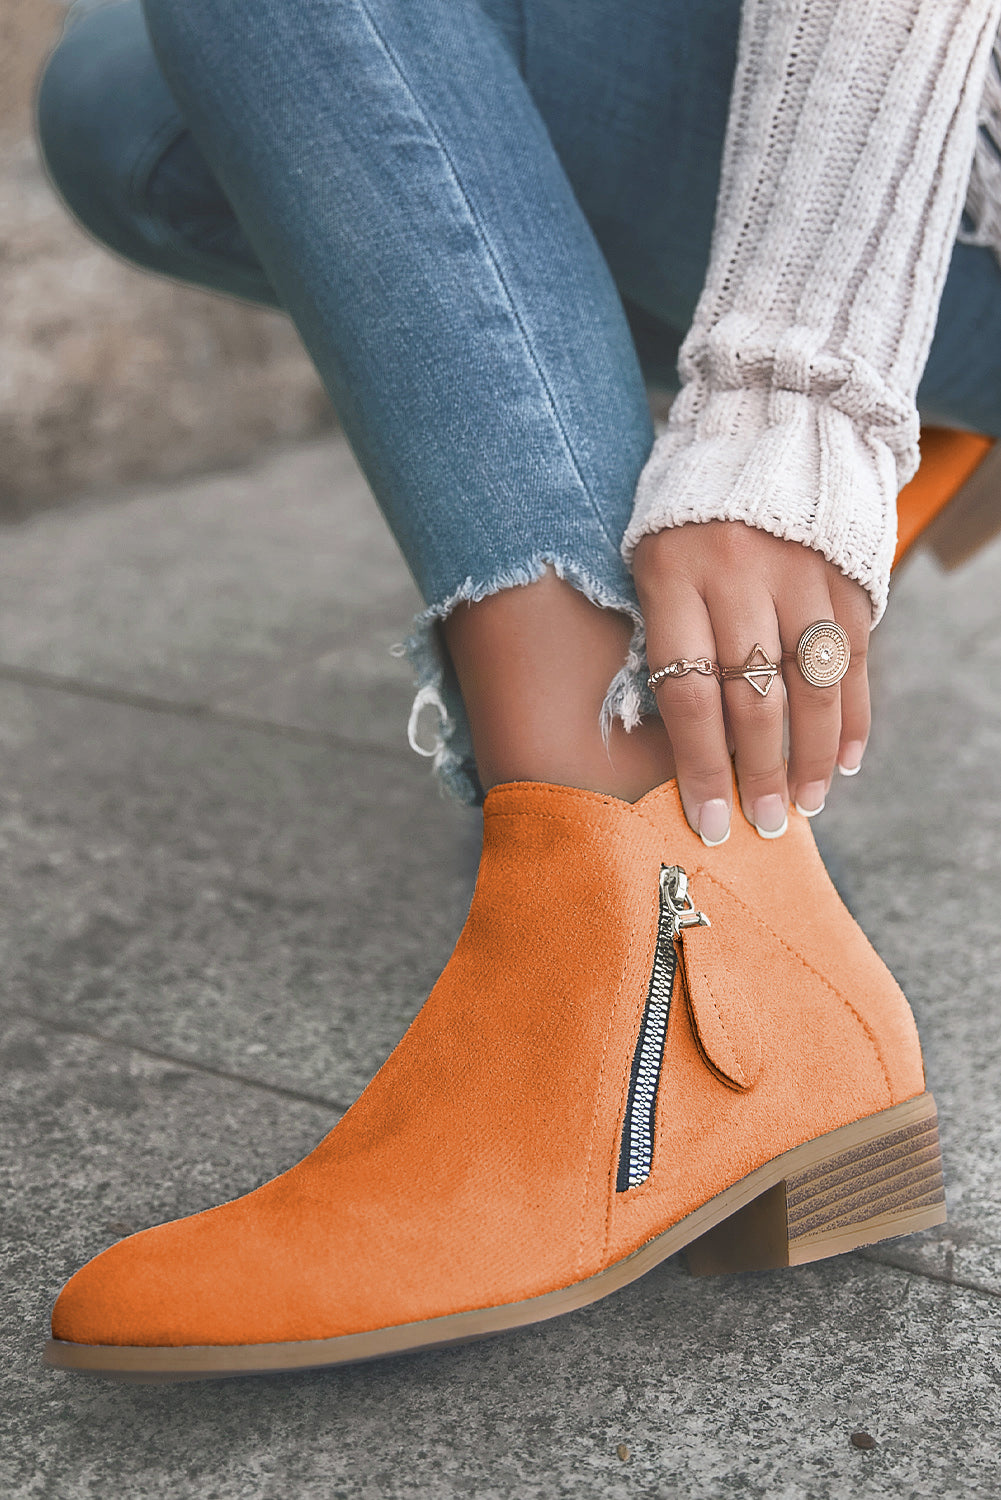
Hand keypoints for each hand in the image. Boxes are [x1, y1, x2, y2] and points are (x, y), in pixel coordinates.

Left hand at [632, 520, 871, 843]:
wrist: (765, 423)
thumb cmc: (685, 515)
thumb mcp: (649, 561)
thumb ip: (666, 639)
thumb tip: (685, 742)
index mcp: (672, 575)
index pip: (689, 695)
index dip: (698, 767)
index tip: (706, 819)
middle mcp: (738, 573)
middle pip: (754, 699)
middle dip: (759, 773)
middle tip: (763, 823)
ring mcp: (799, 571)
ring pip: (811, 686)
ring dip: (811, 755)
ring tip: (805, 802)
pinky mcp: (845, 571)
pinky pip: (853, 658)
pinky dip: (852, 715)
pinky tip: (843, 759)